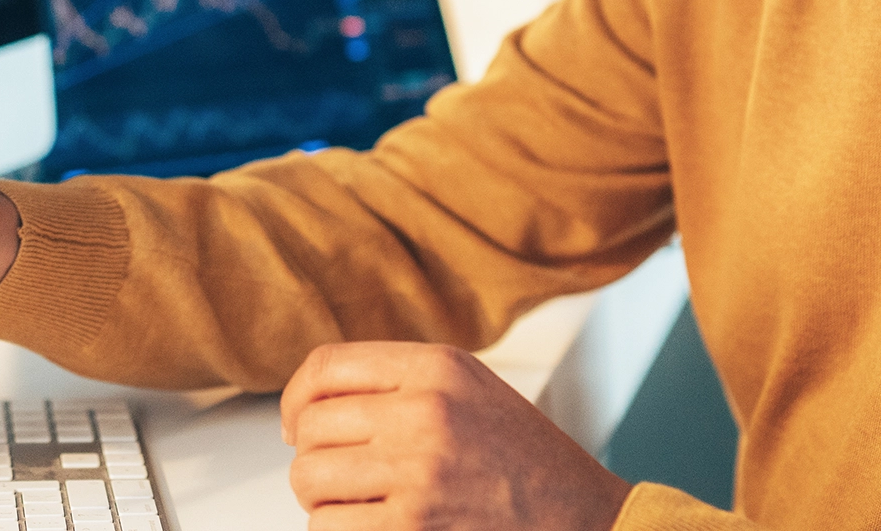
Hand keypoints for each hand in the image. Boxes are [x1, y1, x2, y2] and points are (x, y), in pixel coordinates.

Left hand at [280, 342, 631, 529]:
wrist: (586, 521)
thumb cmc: (527, 462)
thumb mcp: (471, 390)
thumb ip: (401, 381)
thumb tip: (311, 404)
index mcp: (436, 367)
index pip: (325, 366)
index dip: (295, 398)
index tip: (294, 424)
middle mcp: (423, 410)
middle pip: (310, 428)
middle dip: (313, 458)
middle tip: (339, 477)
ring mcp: (417, 471)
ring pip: (310, 480)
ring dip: (323, 501)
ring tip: (357, 506)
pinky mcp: (412, 526)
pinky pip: (328, 527)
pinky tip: (372, 528)